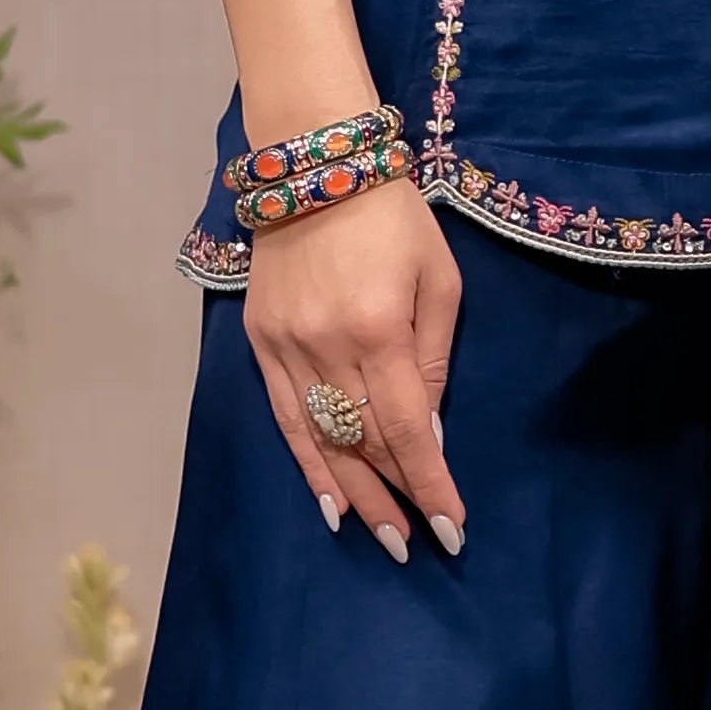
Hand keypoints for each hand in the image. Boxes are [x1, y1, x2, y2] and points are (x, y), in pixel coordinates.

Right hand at [244, 177, 465, 562]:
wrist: (315, 166)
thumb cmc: (394, 219)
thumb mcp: (439, 279)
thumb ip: (435, 358)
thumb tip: (428, 434)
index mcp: (380, 329)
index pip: (407, 429)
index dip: (429, 484)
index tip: (451, 527)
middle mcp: (327, 346)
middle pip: (364, 442)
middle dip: (395, 497)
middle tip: (417, 543)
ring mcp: (286, 347)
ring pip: (321, 439)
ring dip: (352, 494)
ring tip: (380, 536)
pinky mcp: (259, 342)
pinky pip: (283, 417)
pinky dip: (306, 463)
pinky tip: (326, 501)